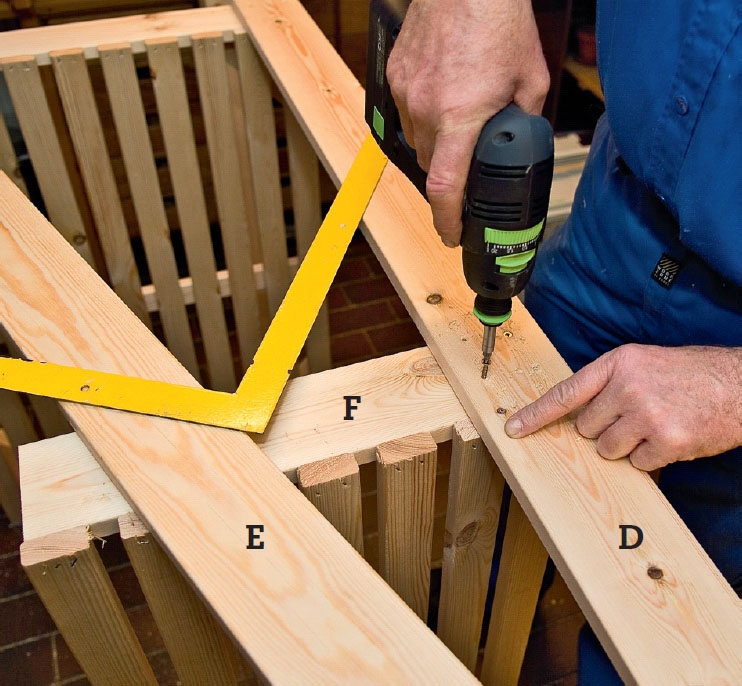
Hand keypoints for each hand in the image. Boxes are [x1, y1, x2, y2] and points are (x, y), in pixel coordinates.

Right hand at [386, 0, 548, 245]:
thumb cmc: (499, 20)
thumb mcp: (530, 77)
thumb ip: (525, 117)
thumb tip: (521, 137)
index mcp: (459, 116)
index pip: (444, 187)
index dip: (446, 219)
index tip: (451, 234)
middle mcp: (425, 109)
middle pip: (431, 167)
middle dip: (449, 175)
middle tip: (468, 166)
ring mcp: (405, 92)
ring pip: (416, 142)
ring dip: (436, 145)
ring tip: (458, 121)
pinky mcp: (395, 76)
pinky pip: (405, 113)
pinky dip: (423, 117)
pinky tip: (442, 98)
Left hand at [504, 344, 741, 470]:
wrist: (740, 384)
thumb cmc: (690, 374)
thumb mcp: (643, 363)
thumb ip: (609, 383)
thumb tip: (578, 416)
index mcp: (618, 363)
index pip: (566, 393)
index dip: (536, 415)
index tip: (514, 429)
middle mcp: (628, 387)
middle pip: (587, 429)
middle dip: (606, 429)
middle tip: (637, 417)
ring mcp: (647, 415)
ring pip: (608, 450)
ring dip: (627, 446)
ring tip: (655, 426)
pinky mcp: (667, 442)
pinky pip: (637, 464)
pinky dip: (651, 458)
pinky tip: (671, 438)